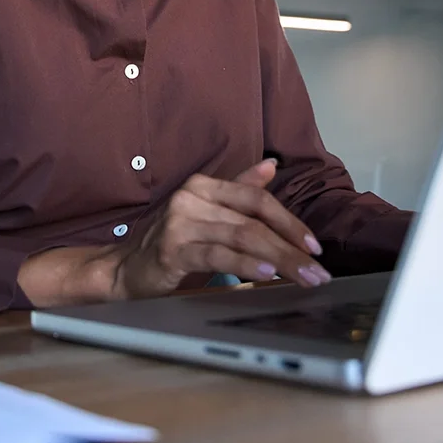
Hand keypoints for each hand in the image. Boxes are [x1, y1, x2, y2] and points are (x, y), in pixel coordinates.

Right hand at [109, 158, 330, 299]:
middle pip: (254, 221)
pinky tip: (266, 275)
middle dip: (291, 248)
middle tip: (318, 271)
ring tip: (303, 277)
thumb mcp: (207, 214)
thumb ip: (239, 190)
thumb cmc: (172, 242)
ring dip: (279, 260)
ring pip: (242, 238)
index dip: (289, 221)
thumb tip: (271, 165)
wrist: (124, 269)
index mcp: (203, 186)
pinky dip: (246, 265)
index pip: (256, 198)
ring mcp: (181, 222)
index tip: (314, 246)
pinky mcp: (172, 250)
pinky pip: (218, 255)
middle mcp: (192, 197)